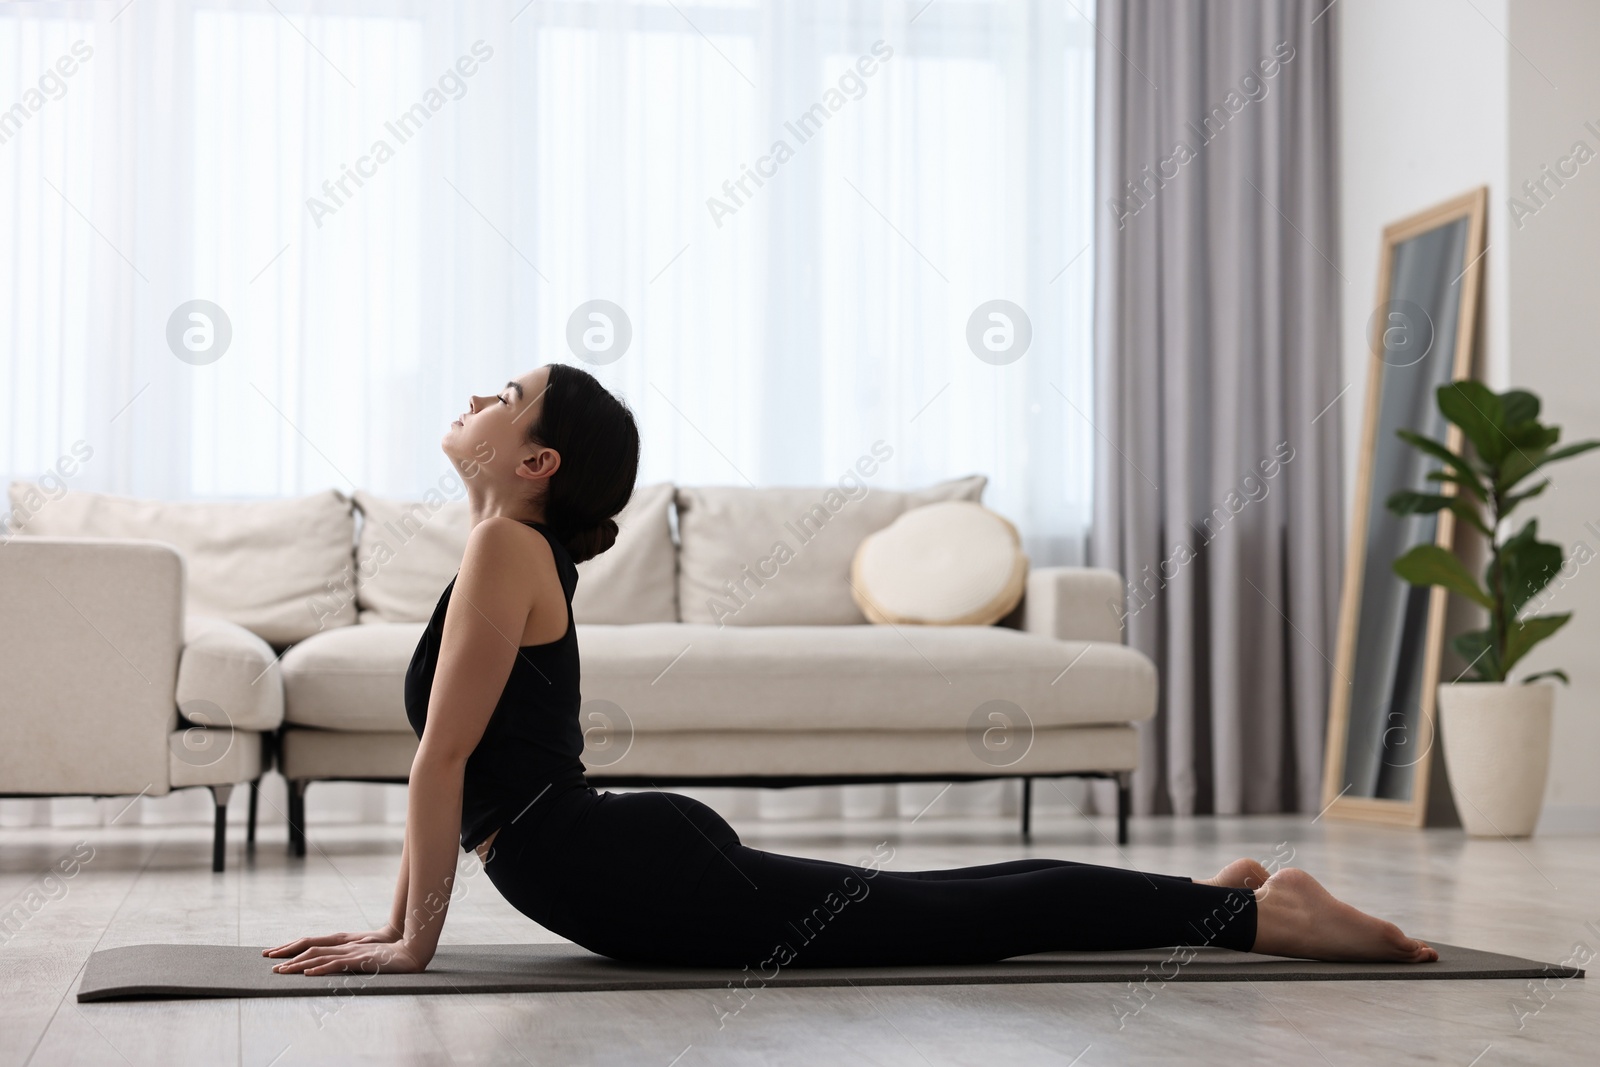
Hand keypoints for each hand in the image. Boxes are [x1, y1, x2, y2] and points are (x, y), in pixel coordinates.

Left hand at [263, 927, 399, 959]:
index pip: (311, 942)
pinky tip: (309, 973)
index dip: (291, 946)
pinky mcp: (360, 961)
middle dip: (287, 952)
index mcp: (343, 941)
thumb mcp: (362, 953)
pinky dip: (321, 969)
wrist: (410, 951)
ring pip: (318, 956)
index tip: (273, 952)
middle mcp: (343, 944)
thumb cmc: (388, 953)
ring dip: (297, 964)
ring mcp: (351, 952)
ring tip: (281, 971)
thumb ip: (346, 955)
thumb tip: (327, 961)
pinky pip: (336, 964)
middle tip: (268, 959)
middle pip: (309, 946)